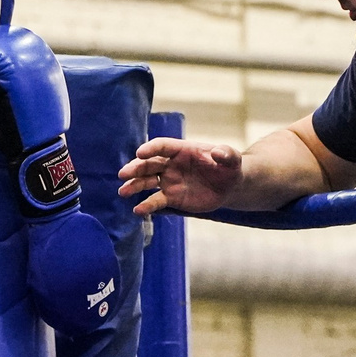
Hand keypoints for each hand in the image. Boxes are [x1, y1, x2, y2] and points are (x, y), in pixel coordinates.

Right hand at [119, 137, 244, 216]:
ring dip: (134, 186)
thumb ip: (226, 154)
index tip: (140, 153)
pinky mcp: (172, 198)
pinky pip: (156, 201)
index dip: (151, 148)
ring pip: (147, 182)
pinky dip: (147, 205)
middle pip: (149, 164)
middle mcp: (171, 164)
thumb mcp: (232, 159)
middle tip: (123, 174)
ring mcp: (169, 181)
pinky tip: (138, 210)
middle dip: (136, 168)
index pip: (162, 146)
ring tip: (123, 191)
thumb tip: (218, 152)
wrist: (229, 187)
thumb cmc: (229, 168)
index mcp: (182, 150)